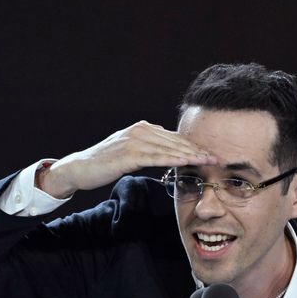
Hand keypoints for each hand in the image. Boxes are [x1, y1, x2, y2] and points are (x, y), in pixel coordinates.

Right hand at [40, 121, 217, 197]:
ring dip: (190, 154)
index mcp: (143, 129)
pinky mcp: (127, 154)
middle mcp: (140, 130)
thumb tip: (168, 154)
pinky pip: (155, 156)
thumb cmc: (104, 164)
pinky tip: (186, 162)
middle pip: (175, 140)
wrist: (79, 168)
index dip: (194, 145)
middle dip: (197, 148)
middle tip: (218, 157)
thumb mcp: (130, 154)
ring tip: (208, 160)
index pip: (174, 137)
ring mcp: (133, 140)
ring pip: (168, 147)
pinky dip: (172, 158)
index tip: (211, 153)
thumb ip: (149, 151)